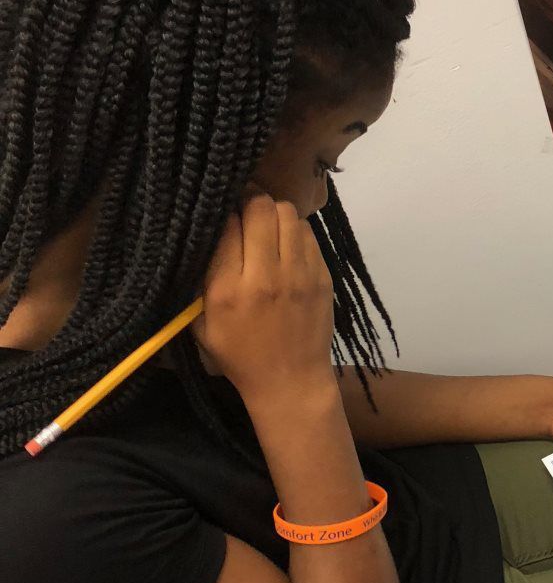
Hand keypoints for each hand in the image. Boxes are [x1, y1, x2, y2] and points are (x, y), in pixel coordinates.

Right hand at [192, 192, 336, 401]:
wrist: (291, 382)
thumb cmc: (240, 355)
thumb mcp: (201, 324)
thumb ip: (199, 278)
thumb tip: (204, 231)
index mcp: (228, 290)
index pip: (227, 224)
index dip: (223, 211)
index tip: (221, 213)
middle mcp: (266, 277)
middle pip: (261, 208)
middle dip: (249, 200)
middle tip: (244, 209)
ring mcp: (300, 275)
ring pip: (288, 213)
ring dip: (274, 212)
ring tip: (265, 225)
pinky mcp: (323, 277)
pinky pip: (308, 233)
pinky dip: (294, 230)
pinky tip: (285, 244)